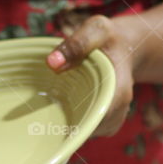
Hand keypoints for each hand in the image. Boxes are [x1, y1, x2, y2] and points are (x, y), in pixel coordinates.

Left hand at [46, 15, 144, 136]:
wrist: (124, 48)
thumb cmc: (109, 38)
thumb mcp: (96, 30)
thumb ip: (77, 43)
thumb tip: (52, 63)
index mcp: (119, 90)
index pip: (98, 117)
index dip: (75, 123)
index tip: (49, 121)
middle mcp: (118, 110)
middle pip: (88, 130)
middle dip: (63, 127)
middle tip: (38, 122)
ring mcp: (111, 119)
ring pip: (85, 134)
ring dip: (65, 127)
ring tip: (46, 114)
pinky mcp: (103, 123)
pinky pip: (84, 131)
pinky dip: (69, 125)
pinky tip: (57, 113)